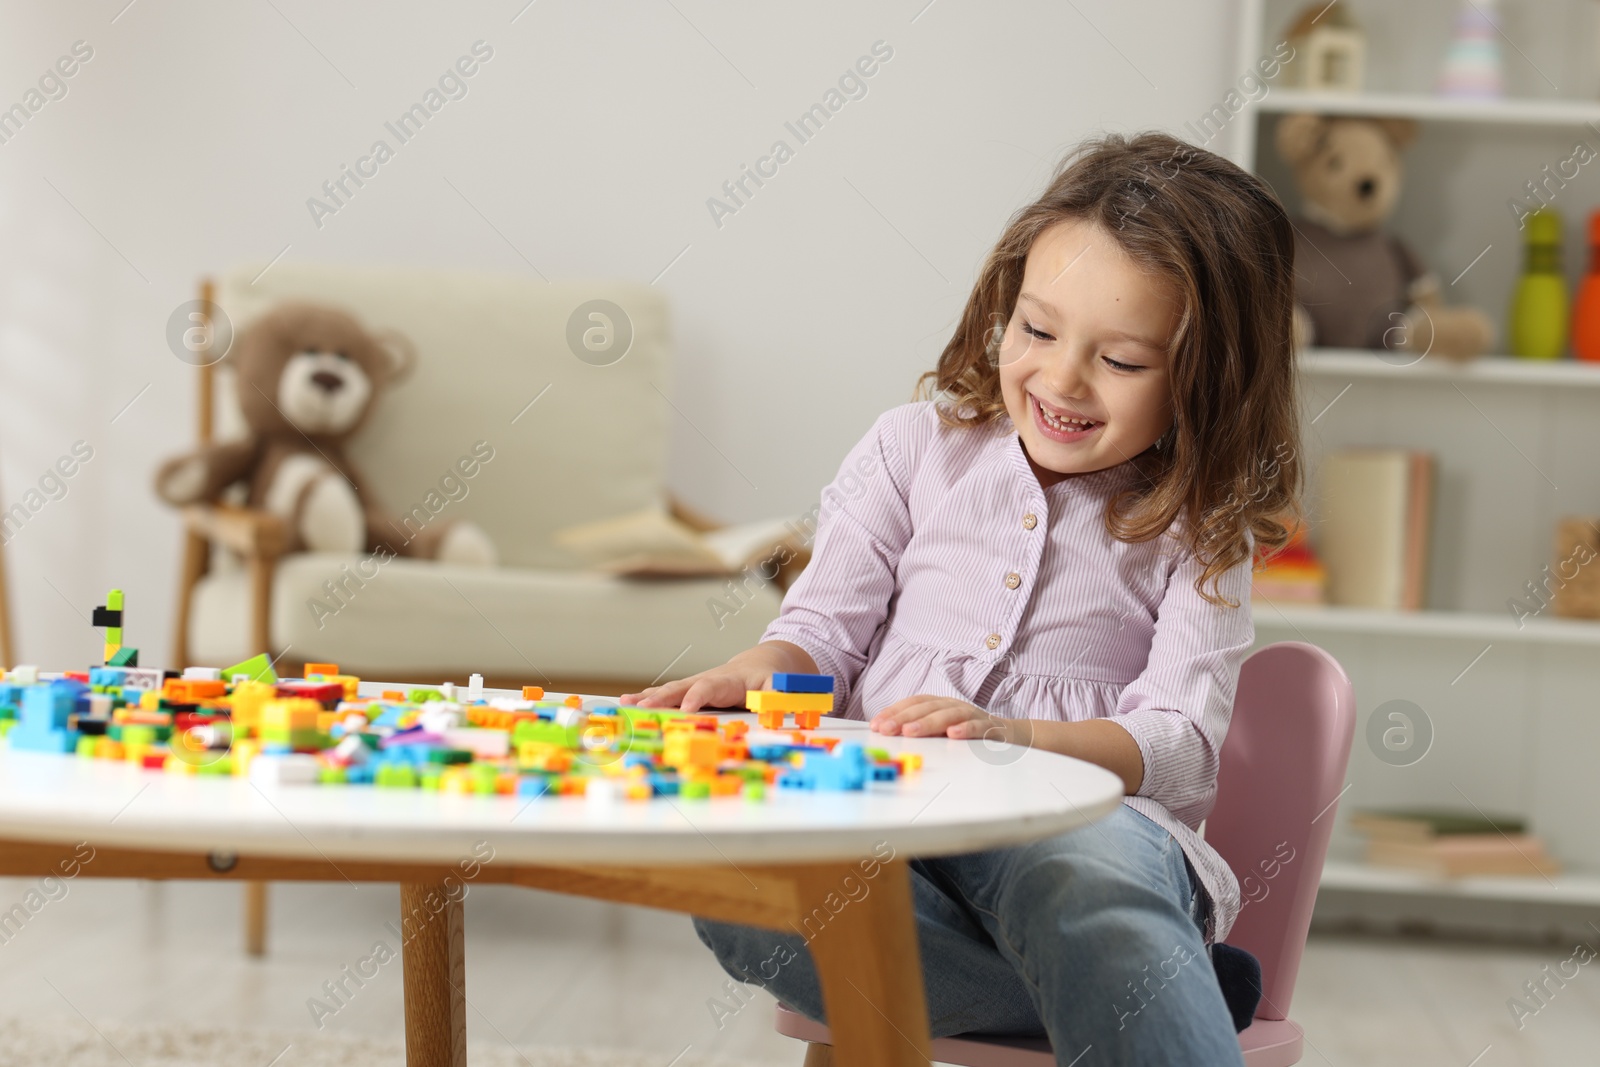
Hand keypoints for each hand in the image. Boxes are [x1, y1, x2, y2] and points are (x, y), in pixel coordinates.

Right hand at [620, 665, 764, 712]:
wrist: (761, 663)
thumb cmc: (769, 678)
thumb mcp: (779, 686)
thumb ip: (776, 695)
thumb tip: (773, 707)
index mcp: (729, 681)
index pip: (709, 687)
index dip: (697, 697)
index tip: (685, 710)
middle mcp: (707, 679)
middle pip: (682, 687)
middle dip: (661, 697)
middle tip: (641, 707)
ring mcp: (696, 684)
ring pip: (670, 689)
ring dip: (648, 697)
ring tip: (625, 703)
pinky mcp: (690, 690)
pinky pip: (668, 694)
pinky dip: (649, 698)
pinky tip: (629, 703)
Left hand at [869, 695, 1013, 741]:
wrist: (1009, 734)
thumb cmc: (969, 732)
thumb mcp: (942, 730)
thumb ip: (921, 731)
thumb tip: (890, 735)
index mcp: (940, 704)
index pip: (914, 703)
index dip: (894, 711)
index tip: (876, 724)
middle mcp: (953, 705)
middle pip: (926, 707)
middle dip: (903, 718)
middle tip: (886, 729)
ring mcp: (972, 714)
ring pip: (948, 714)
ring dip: (928, 722)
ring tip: (910, 732)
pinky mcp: (990, 727)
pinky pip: (977, 726)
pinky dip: (965, 729)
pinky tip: (952, 734)